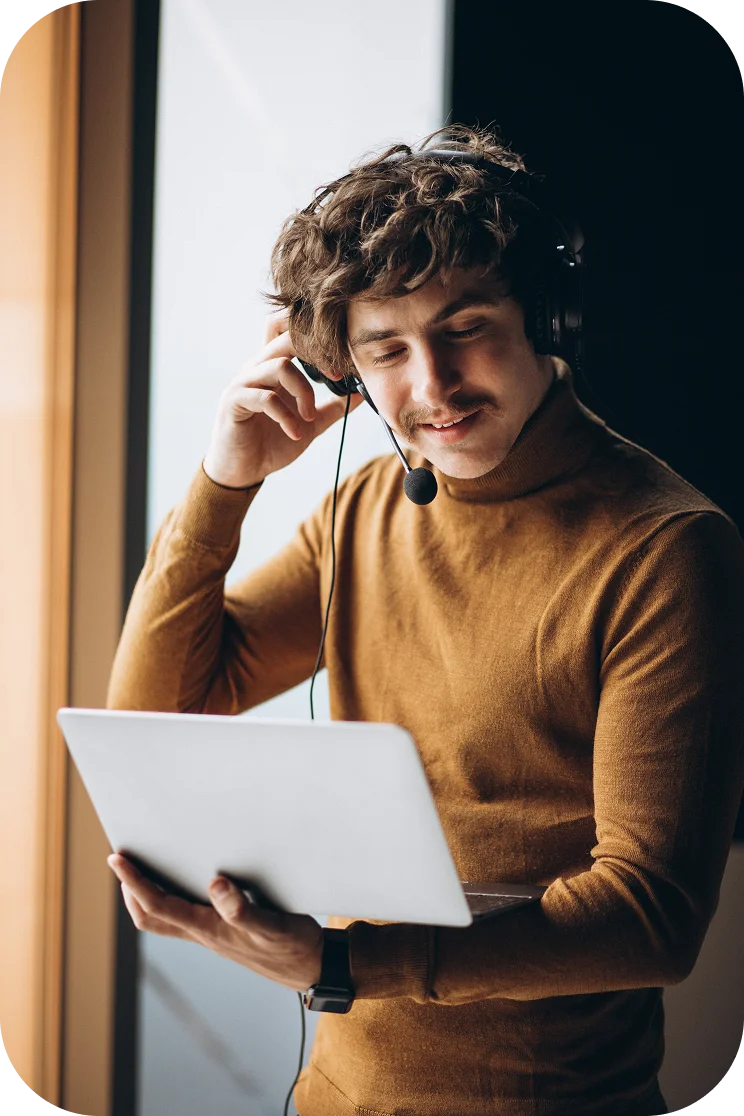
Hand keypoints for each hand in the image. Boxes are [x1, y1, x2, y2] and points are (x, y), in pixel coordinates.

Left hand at [108, 853, 323, 991]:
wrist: (309, 967)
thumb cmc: (291, 947)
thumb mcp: (272, 926)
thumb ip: (242, 910)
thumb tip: (215, 884)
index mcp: (208, 930)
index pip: (157, 906)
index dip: (133, 882)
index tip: (117, 858)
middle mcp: (202, 933)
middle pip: (149, 918)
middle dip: (130, 890)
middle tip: (122, 860)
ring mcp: (210, 935)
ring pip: (163, 920)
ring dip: (145, 895)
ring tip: (142, 868)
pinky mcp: (222, 932)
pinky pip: (183, 917)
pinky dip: (170, 898)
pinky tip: (182, 882)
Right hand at [203, 308, 363, 488]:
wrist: (243, 471)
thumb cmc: (271, 443)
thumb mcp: (311, 423)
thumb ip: (333, 406)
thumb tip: (361, 393)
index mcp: (274, 366)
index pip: (290, 329)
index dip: (320, 339)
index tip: (341, 368)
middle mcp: (257, 367)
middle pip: (286, 336)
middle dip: (317, 353)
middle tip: (336, 378)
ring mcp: (244, 383)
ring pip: (279, 366)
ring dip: (303, 391)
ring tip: (309, 417)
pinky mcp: (234, 403)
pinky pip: (265, 398)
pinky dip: (286, 416)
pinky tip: (295, 433)